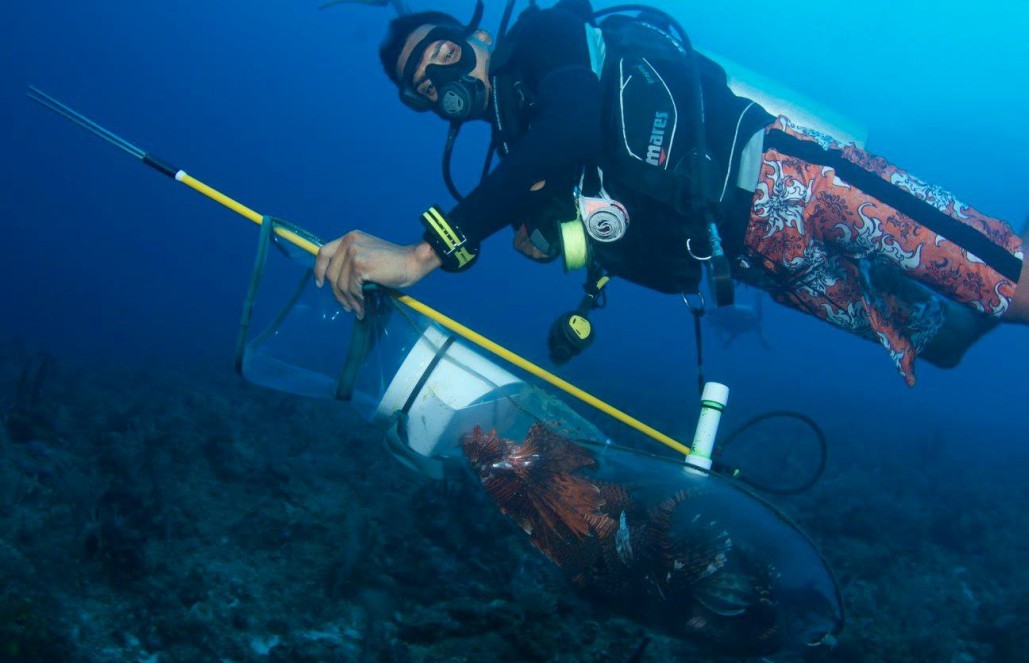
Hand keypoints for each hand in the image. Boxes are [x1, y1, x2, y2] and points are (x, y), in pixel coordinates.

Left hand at [314, 231, 440, 318]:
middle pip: (331, 273)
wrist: (413, 261)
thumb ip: (352, 262)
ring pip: (341, 284)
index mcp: (350, 238)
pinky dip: (356, 301)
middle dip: (337, 293)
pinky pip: (351, 289)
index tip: (319, 284)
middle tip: (347, 306)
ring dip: (348, 301)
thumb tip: (338, 286)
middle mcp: (349, 242)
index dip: (319, 269)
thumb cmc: (395, 262)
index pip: (324, 252)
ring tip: (357, 309)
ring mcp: (354, 253)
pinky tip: (362, 307)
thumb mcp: (368, 254)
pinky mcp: (360, 265)